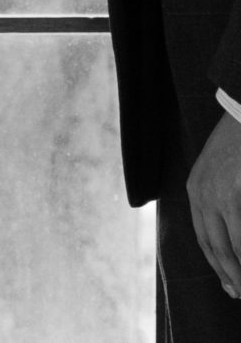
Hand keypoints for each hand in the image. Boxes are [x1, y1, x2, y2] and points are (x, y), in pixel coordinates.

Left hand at [187, 111, 240, 298]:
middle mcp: (202, 193)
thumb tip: (231, 224)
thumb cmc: (240, 139)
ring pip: (229, 246)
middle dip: (227, 273)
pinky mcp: (235, 194)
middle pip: (212, 245)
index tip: (228, 281)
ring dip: (240, 270)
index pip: (202, 234)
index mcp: (196, 187)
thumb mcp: (222, 168)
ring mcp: (220, 194)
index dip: (216, 261)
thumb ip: (221, 194)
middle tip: (240, 294)